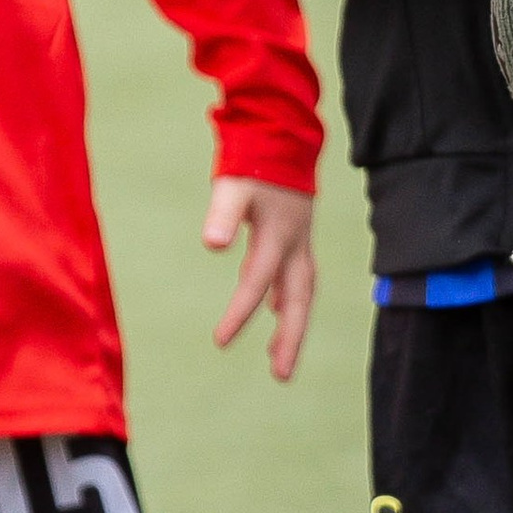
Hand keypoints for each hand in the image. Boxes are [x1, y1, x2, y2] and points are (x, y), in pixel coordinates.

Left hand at [204, 178, 316, 382]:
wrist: (281, 136)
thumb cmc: (254, 161)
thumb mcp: (234, 185)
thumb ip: (223, 213)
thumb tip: (211, 244)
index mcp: (279, 237)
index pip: (257, 282)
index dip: (240, 313)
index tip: (220, 341)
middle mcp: (295, 245)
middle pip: (299, 302)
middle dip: (291, 339)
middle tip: (281, 376)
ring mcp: (300, 243)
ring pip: (302, 294)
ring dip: (292, 326)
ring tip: (279, 359)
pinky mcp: (296, 237)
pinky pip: (296, 279)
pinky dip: (286, 300)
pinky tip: (274, 310)